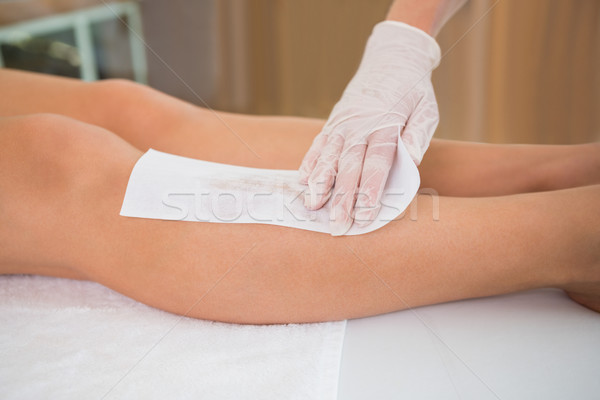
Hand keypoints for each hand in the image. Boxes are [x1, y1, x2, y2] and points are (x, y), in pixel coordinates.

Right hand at [299, 21, 440, 235]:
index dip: (370, 191)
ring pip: (328, 156)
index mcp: (386, 126)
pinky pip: (318, 144)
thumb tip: (412, 159)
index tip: (365, 215)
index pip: (377, 164)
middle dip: (341, 198)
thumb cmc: (413, 90)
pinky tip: (303, 181)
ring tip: (312, 206)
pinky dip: (310, 162)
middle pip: (349, 167)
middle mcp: (360, 126)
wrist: (392, 57)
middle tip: (336, 224)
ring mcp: (343, 123)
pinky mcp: (333, 121)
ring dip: (320, 183)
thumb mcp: (427, 109)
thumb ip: (418, 134)